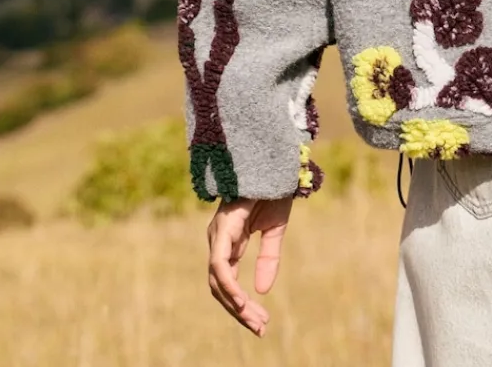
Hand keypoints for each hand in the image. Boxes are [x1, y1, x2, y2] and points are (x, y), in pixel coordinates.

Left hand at [207, 195, 292, 334]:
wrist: (274, 162)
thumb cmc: (272, 190)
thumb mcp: (274, 231)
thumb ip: (268, 258)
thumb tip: (262, 291)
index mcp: (228, 242)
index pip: (228, 283)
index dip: (241, 306)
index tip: (262, 324)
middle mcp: (218, 240)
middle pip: (219, 287)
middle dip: (239, 312)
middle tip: (260, 329)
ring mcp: (217, 234)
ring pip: (217, 281)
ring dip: (235, 305)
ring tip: (255, 320)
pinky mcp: (223, 228)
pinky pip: (219, 264)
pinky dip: (228, 285)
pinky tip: (241, 300)